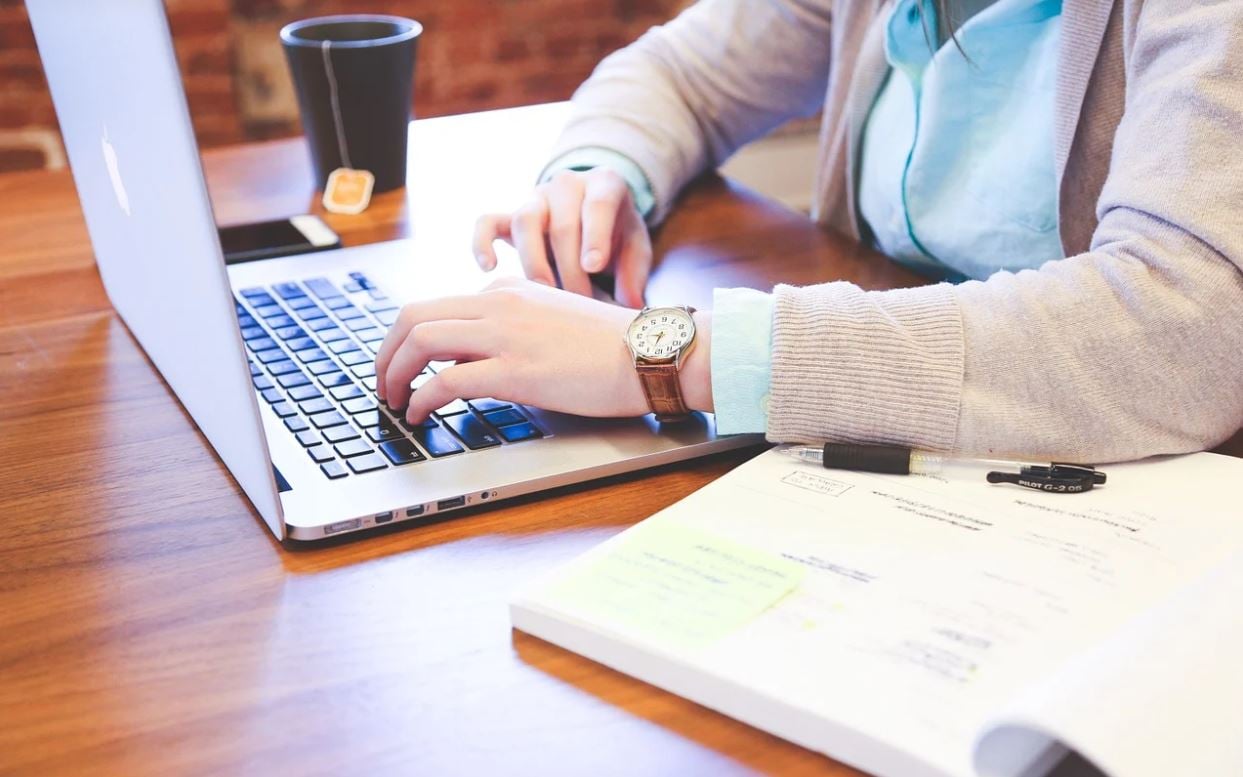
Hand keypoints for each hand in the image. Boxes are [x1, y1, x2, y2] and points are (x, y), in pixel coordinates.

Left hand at [374, 277, 711, 422]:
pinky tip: (420, 416)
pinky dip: (421, 399)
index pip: (438, 307)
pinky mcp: (514, 370)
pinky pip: (445, 381)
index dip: (409, 341)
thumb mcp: (554, 321)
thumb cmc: (612, 346)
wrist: (650, 352)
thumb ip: (516, 327)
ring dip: (394, 374)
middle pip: (413, 316)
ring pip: (420, 341)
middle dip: (386, 353)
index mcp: (508, 291)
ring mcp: (505, 335)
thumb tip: (480, 357)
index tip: (404, 366)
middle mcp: (499, 304)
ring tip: (393, 401)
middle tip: (383, 383)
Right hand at [472, 168, 652, 307]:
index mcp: (605, 184)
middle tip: (579, 302)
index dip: (594, 235)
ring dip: (534, 261)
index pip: (598, 204)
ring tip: (545, 293)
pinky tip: (489, 268)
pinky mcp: (510, 215)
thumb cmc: (617, 235)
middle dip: (570, 268)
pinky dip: (482, 242)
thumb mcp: (636, 248)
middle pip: (561, 223)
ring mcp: (536, 199)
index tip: (593, 266)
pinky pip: (487, 222)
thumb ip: (634, 273)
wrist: (594, 215)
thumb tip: (630, 305)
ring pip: (525, 221)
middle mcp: (567, 184)